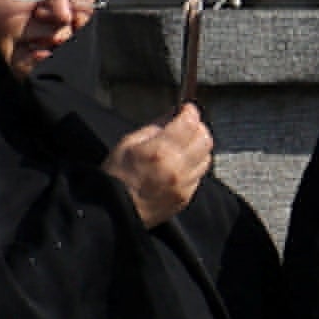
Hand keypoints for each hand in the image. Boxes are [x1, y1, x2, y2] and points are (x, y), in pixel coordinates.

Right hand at [105, 104, 214, 228]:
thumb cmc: (115, 176)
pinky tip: (178, 165)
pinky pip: (199, 175)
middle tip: (188, 125)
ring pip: (206, 158)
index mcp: (160, 150)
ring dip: (198, 148)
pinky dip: (193, 166)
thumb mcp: (127, 144)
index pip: (189, 123)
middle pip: (204, 139)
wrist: (112, 211)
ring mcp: (184, 184)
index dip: (190, 112)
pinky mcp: (185, 197)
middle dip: (198, 128)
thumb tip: (172, 114)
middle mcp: (177, 167)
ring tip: (184, 146)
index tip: (186, 108)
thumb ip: (154, 128)